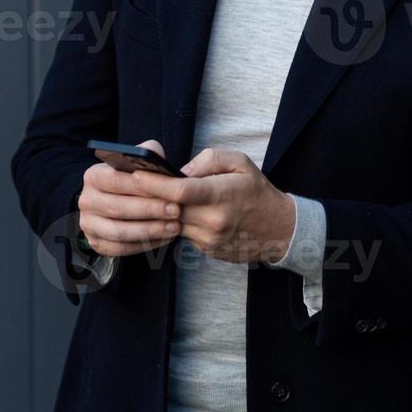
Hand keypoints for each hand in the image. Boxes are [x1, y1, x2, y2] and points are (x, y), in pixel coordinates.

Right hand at [77, 139, 183, 257]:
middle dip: (151, 210)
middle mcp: (86, 200)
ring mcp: (88, 224)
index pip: (116, 180)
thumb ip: (146, 155)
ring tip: (174, 227)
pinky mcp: (96, 243)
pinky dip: (144, 245)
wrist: (113, 202)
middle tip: (176, 210)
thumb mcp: (135, 164)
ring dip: (149, 230)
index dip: (143, 187)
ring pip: (119, 232)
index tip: (169, 191)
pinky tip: (164, 238)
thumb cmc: (130, 182)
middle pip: (118, 208)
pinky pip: (120, 248)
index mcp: (93, 176)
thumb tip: (157, 156)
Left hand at [128, 148, 295, 263]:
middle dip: (149, 197)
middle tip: (133, 184)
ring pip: (172, 224)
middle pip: (169, 209)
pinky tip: (176, 212)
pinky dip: (176, 223)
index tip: (136, 174)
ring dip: (161, 212)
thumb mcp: (240, 162)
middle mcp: (214, 221)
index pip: (179, 191)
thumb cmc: (256, 190)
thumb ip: (208, 160)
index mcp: (221, 195)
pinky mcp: (207, 250)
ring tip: (152, 196)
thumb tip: (179, 172)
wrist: (278, 228)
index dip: (154, 184)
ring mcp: (209, 240)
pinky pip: (183, 234)